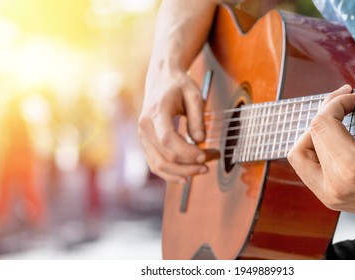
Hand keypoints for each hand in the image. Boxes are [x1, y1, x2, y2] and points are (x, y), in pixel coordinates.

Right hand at [139, 66, 211, 182]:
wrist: (161, 78)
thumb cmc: (178, 85)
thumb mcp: (194, 95)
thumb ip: (197, 118)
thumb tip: (200, 141)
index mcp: (156, 112)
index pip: (168, 139)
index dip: (187, 152)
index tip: (205, 154)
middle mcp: (145, 127)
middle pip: (165, 157)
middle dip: (190, 165)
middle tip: (211, 160)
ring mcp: (143, 137)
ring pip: (159, 165)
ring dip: (182, 173)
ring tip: (203, 169)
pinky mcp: (146, 143)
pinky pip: (155, 165)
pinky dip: (170, 175)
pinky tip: (186, 177)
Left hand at [287, 66, 354, 220]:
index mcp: (352, 169)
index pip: (322, 125)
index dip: (334, 103)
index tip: (352, 97)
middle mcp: (334, 186)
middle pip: (309, 135)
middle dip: (324, 113)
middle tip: (343, 103)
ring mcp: (328, 195)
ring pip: (300, 152)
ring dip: (315, 132)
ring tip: (337, 122)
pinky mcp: (328, 197)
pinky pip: (307, 165)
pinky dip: (317, 147)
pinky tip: (336, 138)